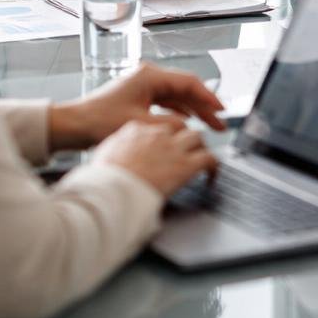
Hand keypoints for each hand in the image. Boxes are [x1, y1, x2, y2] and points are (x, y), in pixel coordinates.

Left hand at [50, 62, 225, 150]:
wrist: (74, 126)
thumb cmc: (99, 121)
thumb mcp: (142, 125)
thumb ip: (171, 126)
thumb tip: (190, 129)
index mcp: (150, 76)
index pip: (189, 83)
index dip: (209, 97)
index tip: (222, 110)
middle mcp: (148, 76)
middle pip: (185, 89)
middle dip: (204, 106)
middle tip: (220, 122)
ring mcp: (142, 85)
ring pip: (176, 96)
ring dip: (193, 110)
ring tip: (209, 125)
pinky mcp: (137, 96)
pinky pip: (165, 101)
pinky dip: (178, 111)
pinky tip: (187, 121)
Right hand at [90, 116, 216, 195]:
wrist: (110, 191)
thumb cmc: (103, 180)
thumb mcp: (104, 158)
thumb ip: (115, 153)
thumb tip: (117, 161)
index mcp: (135, 130)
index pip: (156, 127)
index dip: (163, 137)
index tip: (164, 146)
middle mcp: (156, 135)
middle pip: (179, 127)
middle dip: (184, 138)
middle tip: (187, 150)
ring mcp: (172, 148)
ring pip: (197, 137)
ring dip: (199, 148)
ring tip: (200, 160)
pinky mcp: (186, 165)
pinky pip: (209, 158)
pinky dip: (214, 166)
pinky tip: (211, 176)